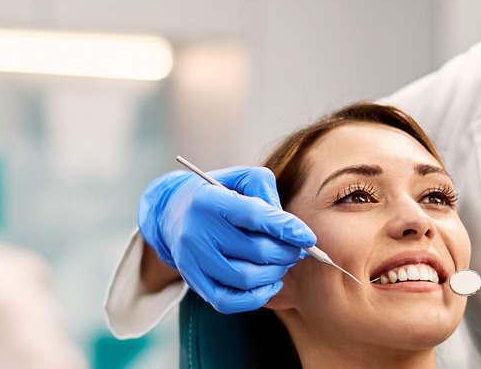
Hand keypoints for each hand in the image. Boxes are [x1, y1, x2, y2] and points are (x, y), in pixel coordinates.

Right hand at [138, 166, 315, 313]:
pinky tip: (270, 283)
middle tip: (296, 250)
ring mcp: (192, 260)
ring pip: (245, 278)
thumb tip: (289, 225)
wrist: (173, 212)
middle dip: (285, 253)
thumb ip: (266, 192)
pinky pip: (229, 302)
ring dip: (274, 274)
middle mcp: (197, 232)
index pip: (255, 215)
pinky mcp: (193, 281)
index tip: (308, 237)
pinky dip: (256, 297)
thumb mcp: (240, 179)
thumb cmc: (217, 193)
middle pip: (255, 251)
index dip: (287, 228)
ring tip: (282, 263)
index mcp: (210, 200)